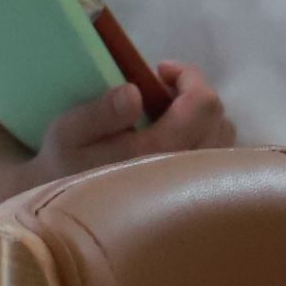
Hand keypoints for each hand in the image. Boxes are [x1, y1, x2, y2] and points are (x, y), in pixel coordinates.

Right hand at [23, 60, 234, 192]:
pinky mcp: (192, 199)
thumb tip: (135, 94)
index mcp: (155, 154)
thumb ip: (101, 113)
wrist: (63, 213)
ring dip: (200, 117)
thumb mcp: (68, 133)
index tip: (160, 71)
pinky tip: (172, 138)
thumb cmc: (63, 167)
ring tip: (166, 114)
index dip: (188, 77)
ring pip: (222, 139)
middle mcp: (183, 173)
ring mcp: (191, 189)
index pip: (203, 105)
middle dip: (194, 94)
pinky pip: (217, 159)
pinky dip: (202, 138)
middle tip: (160, 91)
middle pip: (219, 119)